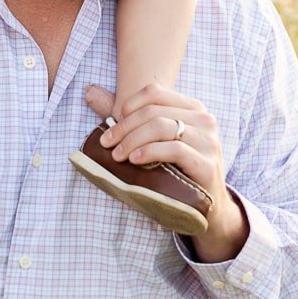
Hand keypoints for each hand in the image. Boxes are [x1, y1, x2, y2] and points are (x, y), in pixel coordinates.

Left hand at [84, 83, 246, 261]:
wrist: (207, 206)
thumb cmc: (176, 170)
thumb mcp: (155, 140)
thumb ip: (128, 118)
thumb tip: (89, 92)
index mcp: (192, 108)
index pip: (154, 92)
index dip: (128, 105)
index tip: (111, 123)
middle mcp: (204, 119)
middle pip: (153, 111)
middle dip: (124, 126)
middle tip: (107, 143)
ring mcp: (208, 141)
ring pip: (161, 126)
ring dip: (132, 139)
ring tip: (118, 154)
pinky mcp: (206, 163)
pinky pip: (174, 149)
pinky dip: (149, 152)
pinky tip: (135, 160)